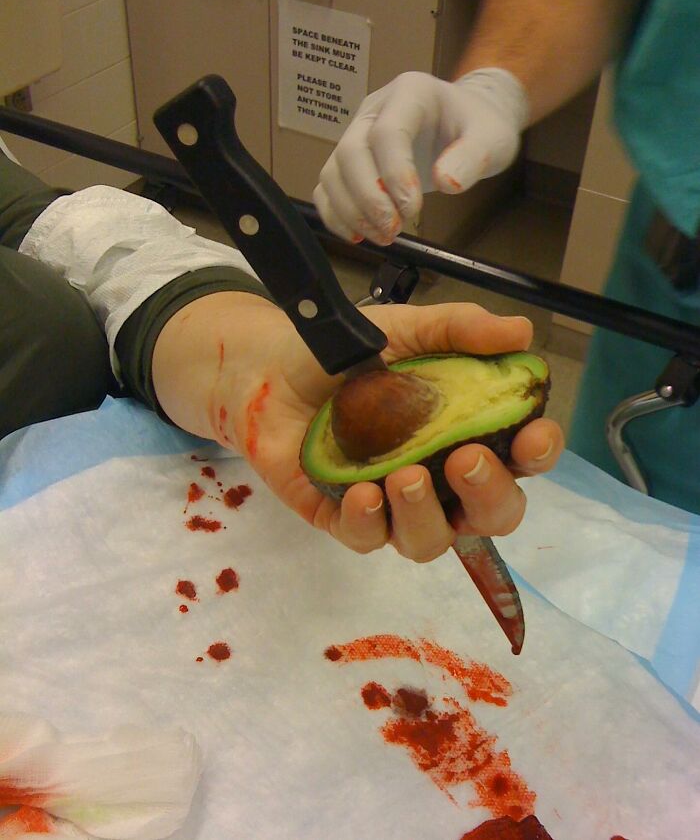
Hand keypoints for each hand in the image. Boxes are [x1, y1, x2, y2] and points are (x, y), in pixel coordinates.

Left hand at [155, 295, 561, 561]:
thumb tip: (521, 331)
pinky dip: (370, 522)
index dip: (537, 454)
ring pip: (430, 540)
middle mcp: (438, 477)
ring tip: (406, 477)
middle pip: (489, 514)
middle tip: (466, 461)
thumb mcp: (405, 330)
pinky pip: (368, 539)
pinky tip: (362, 493)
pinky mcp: (343, 517)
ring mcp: (391, 502)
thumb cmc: (346, 351)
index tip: (533, 436)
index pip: (520, 456)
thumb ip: (459, 329)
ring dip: (427, 516)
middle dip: (490, 496)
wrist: (268, 366)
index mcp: (465, 431)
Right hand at [313, 69, 527, 245]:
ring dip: (352, 212)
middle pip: (350, 152)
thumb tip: (446, 182)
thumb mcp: (493, 138)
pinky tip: (360, 236)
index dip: (394, 174)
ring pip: (333, 172)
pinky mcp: (350, 161)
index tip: (412, 209)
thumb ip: (474, 157)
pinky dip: (337, 216)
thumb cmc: (479, 126)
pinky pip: (328, 188)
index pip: (387, 132)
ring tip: (384, 237)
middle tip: (394, 230)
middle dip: (369, 198)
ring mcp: (357, 134)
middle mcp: (374, 110)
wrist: (467, 122)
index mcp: (410, 93)